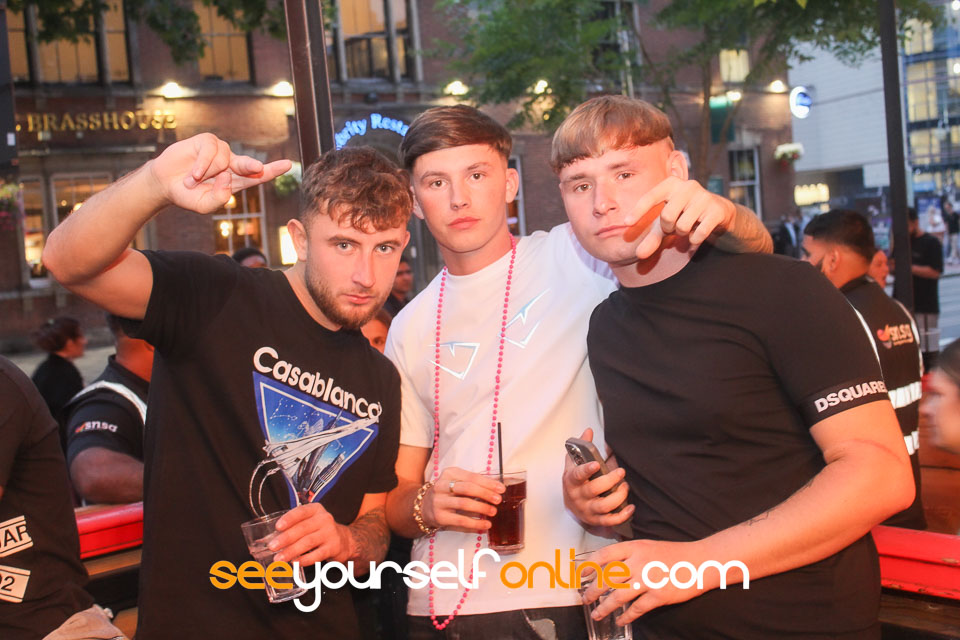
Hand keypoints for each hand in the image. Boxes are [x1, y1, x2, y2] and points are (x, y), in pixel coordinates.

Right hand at [147, 133, 291, 213]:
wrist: (165, 184)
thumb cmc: (188, 195)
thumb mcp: (204, 206)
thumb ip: (219, 198)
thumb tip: (228, 177)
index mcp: (237, 180)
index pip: (258, 175)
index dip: (273, 170)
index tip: (288, 165)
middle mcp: (232, 164)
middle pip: (248, 164)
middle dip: (251, 166)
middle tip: (256, 167)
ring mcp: (220, 152)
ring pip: (222, 161)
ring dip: (206, 174)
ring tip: (194, 181)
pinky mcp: (207, 141)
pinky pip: (209, 152)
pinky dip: (201, 165)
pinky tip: (192, 174)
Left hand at [270, 503, 353, 565]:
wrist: (344, 540)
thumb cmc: (320, 530)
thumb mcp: (310, 522)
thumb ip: (294, 526)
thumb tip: (271, 538)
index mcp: (315, 510)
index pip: (301, 512)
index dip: (289, 519)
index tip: (277, 527)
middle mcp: (324, 519)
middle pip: (302, 529)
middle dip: (285, 538)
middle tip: (272, 547)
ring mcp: (330, 533)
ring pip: (308, 542)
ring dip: (291, 551)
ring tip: (279, 558)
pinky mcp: (333, 547)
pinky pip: (317, 555)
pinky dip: (304, 560)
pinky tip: (295, 563)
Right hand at [423, 467, 504, 532]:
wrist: (423, 506)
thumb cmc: (447, 493)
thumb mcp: (457, 482)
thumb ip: (474, 484)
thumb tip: (497, 489)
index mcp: (449, 473)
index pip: (472, 477)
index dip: (488, 483)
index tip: (501, 489)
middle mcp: (442, 486)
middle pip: (468, 488)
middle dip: (486, 494)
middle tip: (498, 500)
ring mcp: (439, 501)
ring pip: (464, 504)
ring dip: (481, 508)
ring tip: (493, 511)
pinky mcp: (439, 517)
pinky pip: (460, 520)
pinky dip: (475, 523)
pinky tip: (486, 524)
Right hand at [562, 428, 632, 526]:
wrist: (571, 504)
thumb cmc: (575, 480)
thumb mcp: (574, 463)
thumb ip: (581, 447)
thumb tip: (588, 431)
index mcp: (572, 480)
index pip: (577, 475)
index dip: (586, 469)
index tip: (596, 464)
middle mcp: (578, 496)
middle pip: (593, 489)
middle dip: (610, 480)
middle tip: (621, 472)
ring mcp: (587, 509)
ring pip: (604, 506)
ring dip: (618, 496)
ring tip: (625, 486)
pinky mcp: (596, 520)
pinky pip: (610, 521)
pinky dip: (622, 515)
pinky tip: (630, 507)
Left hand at [582, 539, 724, 625]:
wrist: (699, 561)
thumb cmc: (672, 554)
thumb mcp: (647, 546)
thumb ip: (629, 554)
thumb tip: (608, 565)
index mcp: (634, 547)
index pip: (604, 555)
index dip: (590, 566)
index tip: (582, 576)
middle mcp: (638, 562)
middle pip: (608, 578)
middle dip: (593, 591)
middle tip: (585, 599)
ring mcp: (648, 579)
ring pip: (618, 596)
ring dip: (605, 607)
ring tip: (597, 614)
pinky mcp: (658, 595)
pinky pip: (637, 609)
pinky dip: (626, 617)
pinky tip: (620, 621)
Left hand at [623, 176, 736, 258]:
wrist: (718, 212)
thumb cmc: (685, 214)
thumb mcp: (667, 224)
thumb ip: (652, 238)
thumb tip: (638, 255)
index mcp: (671, 184)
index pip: (650, 197)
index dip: (638, 211)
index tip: (625, 223)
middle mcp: (687, 186)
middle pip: (667, 216)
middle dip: (668, 228)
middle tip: (675, 227)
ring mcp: (704, 197)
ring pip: (682, 226)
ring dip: (682, 234)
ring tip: (688, 227)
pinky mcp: (716, 210)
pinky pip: (698, 234)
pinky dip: (695, 240)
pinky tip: (698, 234)